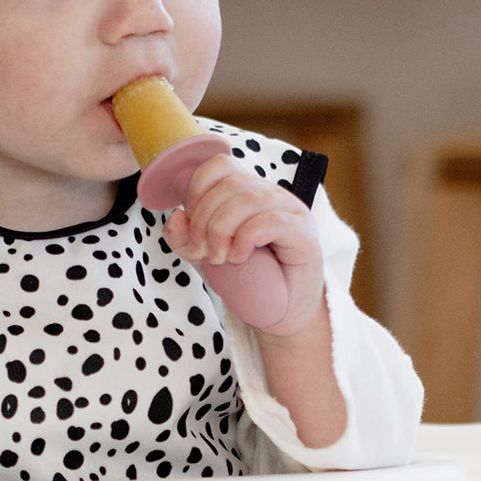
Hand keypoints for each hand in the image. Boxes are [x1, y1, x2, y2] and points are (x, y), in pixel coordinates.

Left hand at [161, 152, 324, 335]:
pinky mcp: (305, 235)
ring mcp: (292, 211)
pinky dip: (246, 238)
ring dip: (222, 229)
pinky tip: (238, 258)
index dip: (198, 188)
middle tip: (199, 251)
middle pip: (230, 183)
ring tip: (218, 258)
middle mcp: (271, 195)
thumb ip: (186, 238)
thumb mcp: (205, 258)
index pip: (221, 164)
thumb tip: (175, 216)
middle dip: (204, 217)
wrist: (279, 315)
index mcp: (247, 192)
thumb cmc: (246, 282)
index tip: (190, 221)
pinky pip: (272, 220)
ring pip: (249, 199)